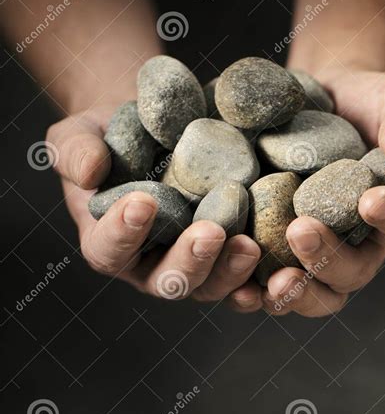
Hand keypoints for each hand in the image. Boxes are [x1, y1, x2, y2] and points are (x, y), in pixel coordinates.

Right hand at [46, 106, 260, 300]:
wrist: (155, 129)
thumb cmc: (110, 134)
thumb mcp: (79, 135)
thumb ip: (75, 152)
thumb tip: (90, 171)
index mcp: (109, 242)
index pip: (109, 249)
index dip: (122, 232)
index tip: (140, 202)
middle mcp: (151, 263)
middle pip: (167, 280)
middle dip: (189, 260)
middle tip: (210, 232)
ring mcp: (192, 262)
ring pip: (209, 285)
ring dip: (230, 271)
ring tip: (249, 245)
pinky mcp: (227, 253)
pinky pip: (243, 276)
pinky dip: (261, 277)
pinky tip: (281, 266)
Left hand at [229, 70, 384, 315]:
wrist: (316, 102)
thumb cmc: (365, 102)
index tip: (371, 199)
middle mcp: (358, 245)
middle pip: (352, 273)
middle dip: (328, 259)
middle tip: (301, 230)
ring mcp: (316, 255)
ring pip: (313, 294)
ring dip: (293, 293)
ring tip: (272, 281)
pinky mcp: (275, 254)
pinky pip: (265, 286)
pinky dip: (251, 291)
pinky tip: (235, 287)